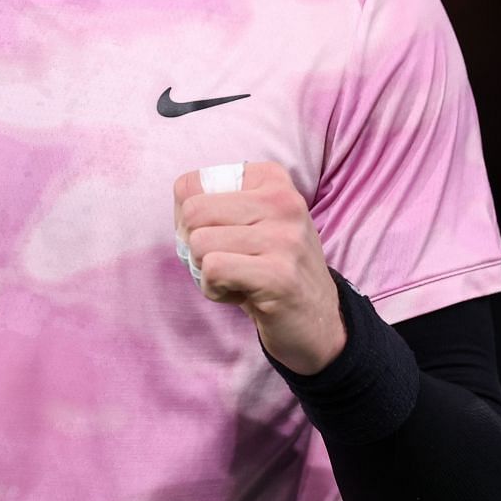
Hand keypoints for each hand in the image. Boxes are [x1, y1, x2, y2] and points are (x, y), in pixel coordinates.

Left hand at [173, 161, 346, 374]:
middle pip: (193, 213)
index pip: (190, 186)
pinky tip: (240, 294)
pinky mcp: (279, 275)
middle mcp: (283, 201)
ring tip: (237, 279)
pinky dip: (214, 290)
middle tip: (224, 263)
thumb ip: (216, 205)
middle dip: (194, 246)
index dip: (188, 221)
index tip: (217, 238)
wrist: (319, 320)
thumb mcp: (252, 222)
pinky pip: (214, 270)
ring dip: (206, 272)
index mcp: (272, 179)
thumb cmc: (272, 267)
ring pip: (200, 243)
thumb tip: (181, 205)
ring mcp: (284, 238)